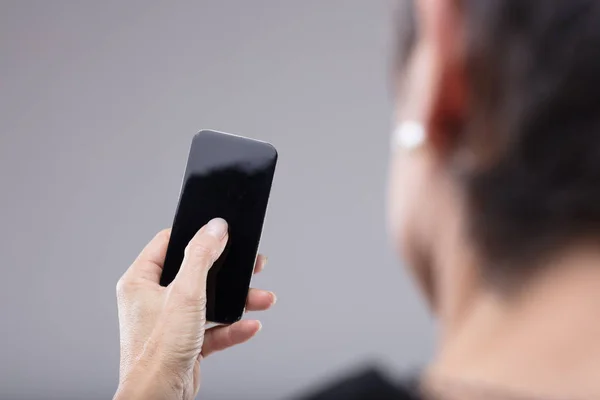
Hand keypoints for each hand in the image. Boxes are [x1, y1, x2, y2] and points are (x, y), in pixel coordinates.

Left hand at [113, 218, 275, 399]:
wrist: (160, 397)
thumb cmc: (158, 350)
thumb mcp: (186, 293)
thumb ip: (201, 256)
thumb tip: (215, 227)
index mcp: (141, 281)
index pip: (168, 243)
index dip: (195, 235)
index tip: (218, 231)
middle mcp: (153, 299)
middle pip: (195, 272)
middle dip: (227, 271)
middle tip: (249, 263)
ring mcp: (170, 321)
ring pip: (208, 300)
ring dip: (236, 300)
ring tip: (261, 297)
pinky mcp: (185, 341)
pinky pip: (213, 327)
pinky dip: (232, 326)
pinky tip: (250, 325)